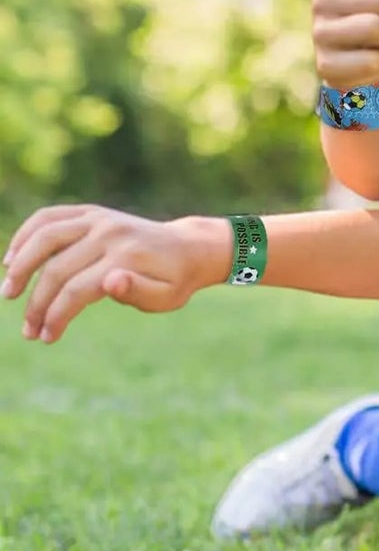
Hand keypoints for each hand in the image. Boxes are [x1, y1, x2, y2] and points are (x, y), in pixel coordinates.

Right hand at [1, 206, 227, 342]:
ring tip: (9, 292)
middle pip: (57, 268)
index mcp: (128, 258)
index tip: (46, 337)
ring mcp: (99, 219)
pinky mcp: (91, 212)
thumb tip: (109, 281)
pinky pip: (49, 216)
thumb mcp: (168, 297)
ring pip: (45, 236)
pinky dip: (25, 235)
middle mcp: (110, 234)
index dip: (56, 315)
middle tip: (28, 331)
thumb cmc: (176, 280)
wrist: (189, 247)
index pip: (77, 289)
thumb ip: (139, 292)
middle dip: (37, 303)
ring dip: (21, 265)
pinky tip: (12, 259)